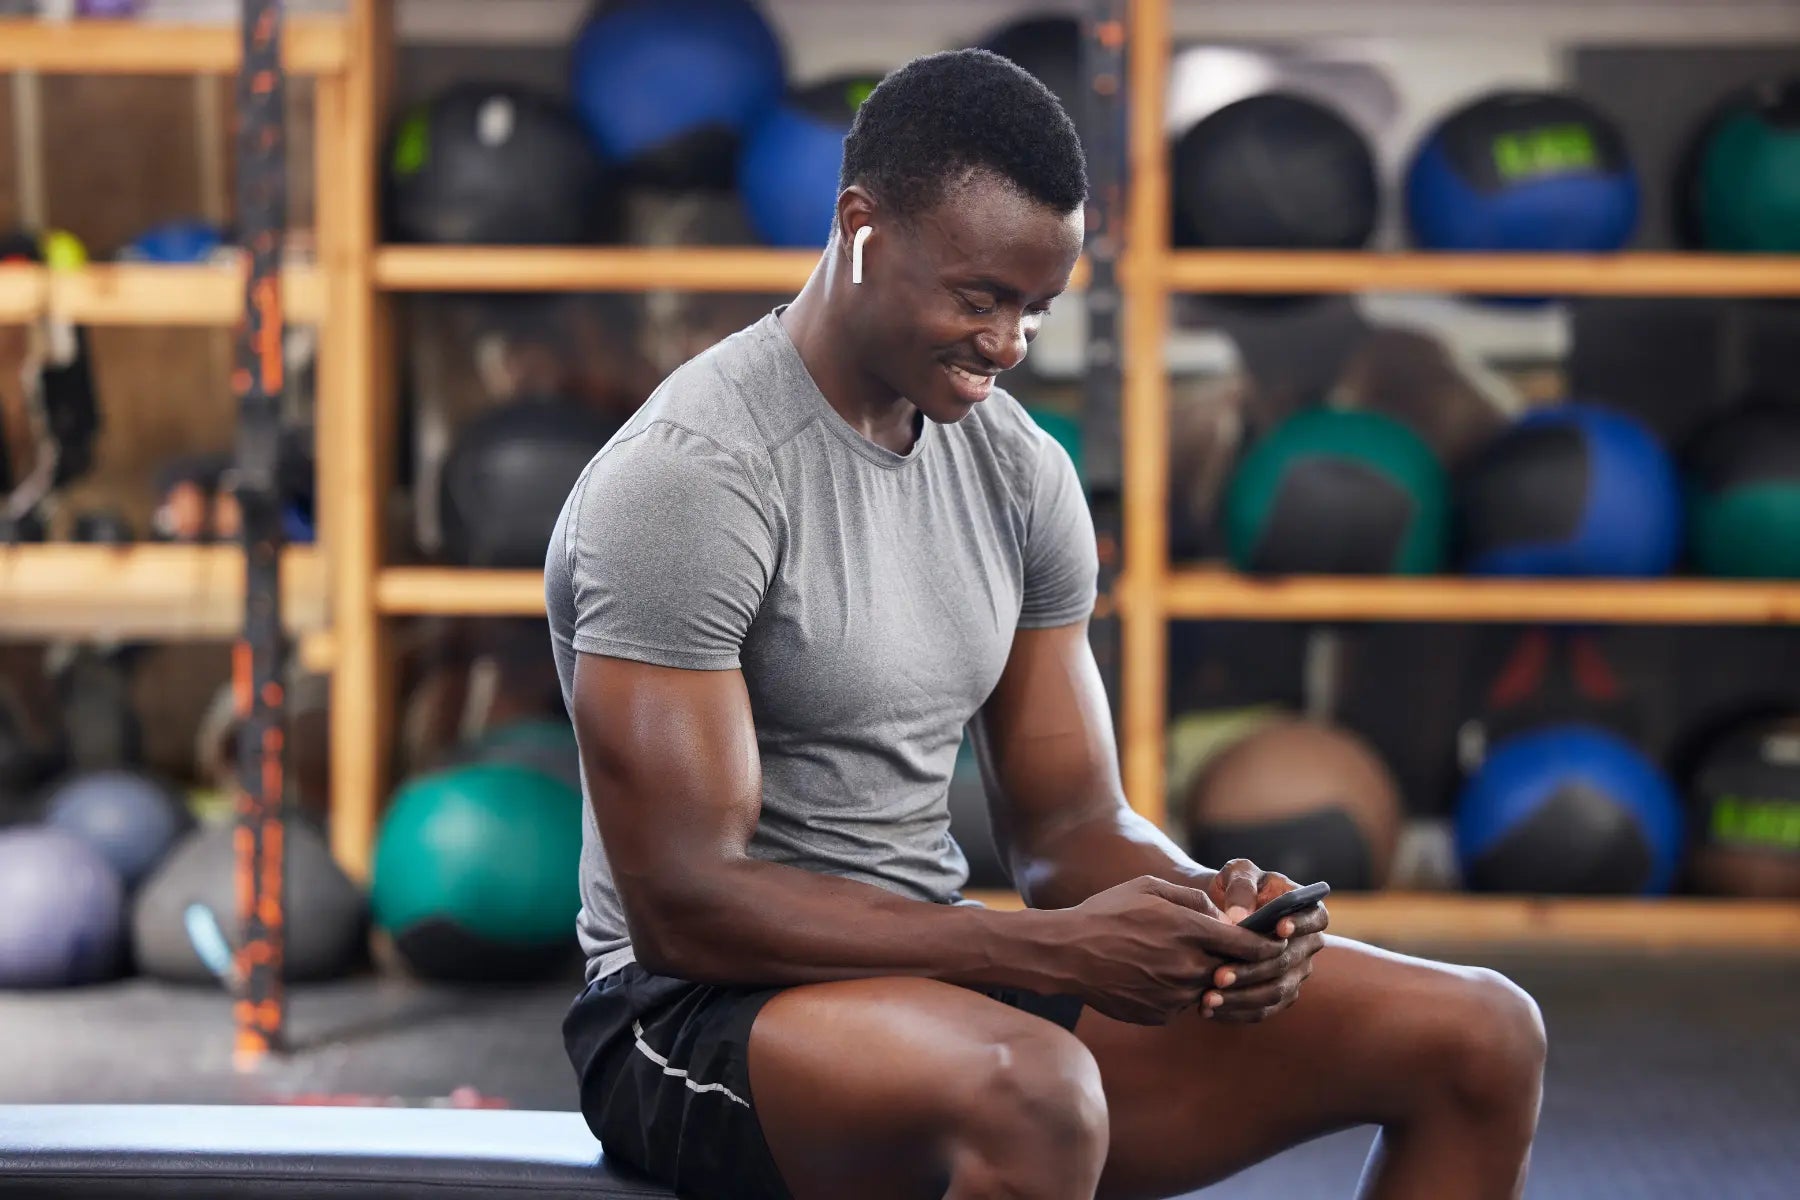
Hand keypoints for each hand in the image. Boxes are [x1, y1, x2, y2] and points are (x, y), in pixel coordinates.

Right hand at [1054, 875, 1285, 1025]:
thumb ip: (1193, 899)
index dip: (1267, 946)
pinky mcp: (1159, 1014)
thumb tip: (1224, 916)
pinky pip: (1183, 1004)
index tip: (1276, 944)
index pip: (1247, 945)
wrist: (1066, 954)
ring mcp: (1172, 995)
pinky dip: (1180, 992)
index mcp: (1187, 930)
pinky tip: (1156, 975)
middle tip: (1235, 954)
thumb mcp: (1149, 888)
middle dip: (1237, 964)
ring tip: (1180, 960)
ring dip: (1206, 978)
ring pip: (1208, 989)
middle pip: (1232, 971)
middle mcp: (1185, 966)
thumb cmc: (1106, 913)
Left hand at [1199, 859, 1329, 1023]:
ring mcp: (1296, 972)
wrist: (1220, 910)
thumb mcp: (1237, 874)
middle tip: (1219, 976)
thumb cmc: (1234, 887)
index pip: (1316, 918)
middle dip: (1253, 970)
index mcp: (1307, 910)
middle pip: (1288, 962)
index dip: (1301, 924)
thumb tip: (1239, 918)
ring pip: (1276, 991)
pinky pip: (1263, 1010)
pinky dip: (1237, 1012)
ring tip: (1209, 998)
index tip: (1278, 928)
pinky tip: (1209, 1009)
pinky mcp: (1279, 994)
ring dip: (1242, 997)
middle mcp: (1307, 945)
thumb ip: (1241, 887)